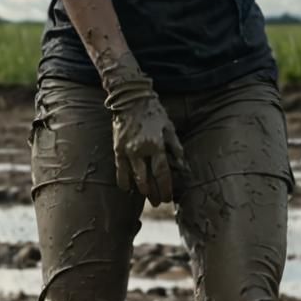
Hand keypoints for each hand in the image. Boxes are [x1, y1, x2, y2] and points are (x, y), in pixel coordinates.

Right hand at [102, 59, 185, 205]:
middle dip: (154, 194)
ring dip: (141, 191)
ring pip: (133, 179)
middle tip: (159, 201)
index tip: (168, 198)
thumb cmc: (153, 112)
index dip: (165, 189)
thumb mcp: (169, 128)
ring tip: (147, 197)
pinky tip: (130, 189)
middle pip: (147, 181)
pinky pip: (120, 172)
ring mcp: (126, 151)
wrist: (130, 98)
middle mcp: (140, 151)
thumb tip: (183, 166)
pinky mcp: (117, 150)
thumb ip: (176, 148)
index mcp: (155, 145)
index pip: (162, 174)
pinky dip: (125, 182)